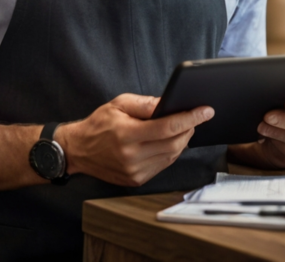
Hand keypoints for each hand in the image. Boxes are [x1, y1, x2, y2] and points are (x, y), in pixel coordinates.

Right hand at [56, 94, 213, 186]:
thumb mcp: (119, 103)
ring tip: (186, 127)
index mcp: (126, 134)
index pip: (167, 127)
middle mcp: (131, 156)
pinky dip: (172, 152)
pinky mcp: (135, 180)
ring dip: (183, 141)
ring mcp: (134, 172)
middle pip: (174, 144)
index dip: (190, 118)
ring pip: (171, 156)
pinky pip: (162, 165)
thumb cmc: (99, 123)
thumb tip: (169, 104)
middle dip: (190, 129)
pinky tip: (172, 141)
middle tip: (197, 117)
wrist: (78, 150)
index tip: (206, 111)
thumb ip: (145, 104)